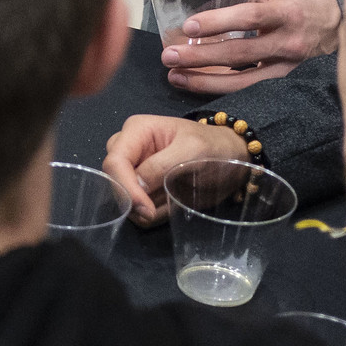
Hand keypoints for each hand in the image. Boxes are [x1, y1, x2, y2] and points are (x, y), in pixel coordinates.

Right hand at [102, 115, 249, 226]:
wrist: (231, 160)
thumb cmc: (213, 148)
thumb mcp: (191, 151)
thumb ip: (161, 166)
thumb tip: (136, 188)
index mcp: (137, 131)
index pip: (114, 161)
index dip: (125, 187)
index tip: (145, 209)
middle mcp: (130, 150)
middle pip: (114, 181)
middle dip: (136, 199)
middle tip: (159, 208)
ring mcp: (135, 171)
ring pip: (124, 200)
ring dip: (148, 208)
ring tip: (172, 200)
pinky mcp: (144, 190)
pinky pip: (137, 211)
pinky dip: (154, 214)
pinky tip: (171, 204)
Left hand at [161, 0, 340, 93]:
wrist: (333, 18)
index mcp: (283, 11)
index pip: (249, 17)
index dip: (219, 22)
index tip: (189, 26)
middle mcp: (287, 41)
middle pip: (240, 53)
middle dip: (202, 58)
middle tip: (170, 57)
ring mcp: (286, 65)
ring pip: (244, 80)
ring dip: (207, 81)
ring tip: (176, 76)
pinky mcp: (284, 79)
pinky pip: (251, 89)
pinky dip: (224, 89)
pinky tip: (199, 85)